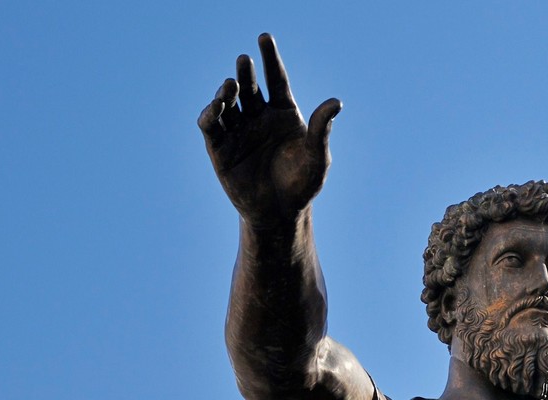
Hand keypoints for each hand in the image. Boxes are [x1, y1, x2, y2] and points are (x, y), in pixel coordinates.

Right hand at [198, 33, 341, 223]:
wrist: (280, 213)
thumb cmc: (302, 184)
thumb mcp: (317, 157)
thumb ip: (322, 129)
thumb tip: (336, 102)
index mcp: (284, 113)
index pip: (275, 78)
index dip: (270, 58)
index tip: (264, 38)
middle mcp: (259, 117)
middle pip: (250, 86)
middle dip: (246, 72)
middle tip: (244, 60)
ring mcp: (238, 130)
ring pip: (228, 102)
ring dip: (227, 91)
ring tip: (231, 85)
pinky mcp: (219, 147)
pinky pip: (210, 125)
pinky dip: (210, 113)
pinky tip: (216, 107)